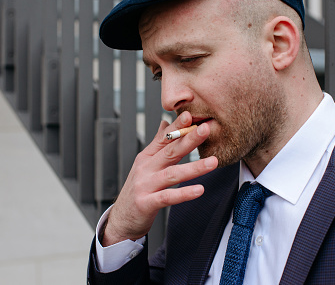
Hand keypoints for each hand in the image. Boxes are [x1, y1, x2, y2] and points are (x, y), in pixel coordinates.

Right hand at [100, 111, 217, 245]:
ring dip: (194, 167)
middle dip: (188, 139)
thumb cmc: (138, 190)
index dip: (177, 126)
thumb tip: (165, 122)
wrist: (121, 219)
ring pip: (172, 174)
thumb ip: (157, 143)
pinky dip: (184, 194)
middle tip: (205, 129)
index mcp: (147, 157)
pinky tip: (200, 190)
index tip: (191, 115)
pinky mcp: (146, 203)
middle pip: (170, 151)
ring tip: (213, 162)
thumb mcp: (145, 164)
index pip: (164, 137)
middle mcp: (145, 168)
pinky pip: (168, 197)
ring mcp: (145, 185)